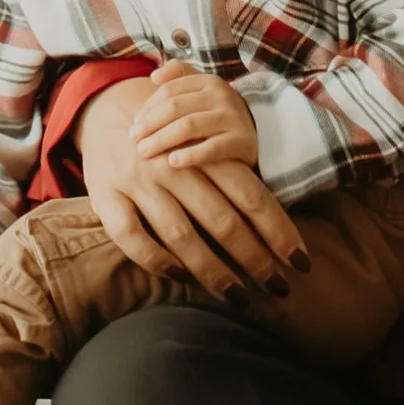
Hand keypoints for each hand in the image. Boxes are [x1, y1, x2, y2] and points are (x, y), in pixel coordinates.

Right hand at [76, 74, 310, 305]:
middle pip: (222, 219)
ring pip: (181, 234)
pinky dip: (157, 260)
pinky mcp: (106, 195)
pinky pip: (132, 236)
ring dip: (213, 270)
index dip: (278, 230)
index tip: (301, 262)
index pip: (250, 194)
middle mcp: (174, 165)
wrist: (102, 108)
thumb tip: (274, 221)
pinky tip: (180, 276)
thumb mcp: (201, 143)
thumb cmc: (167, 137)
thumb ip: (229, 174)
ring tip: (239, 296)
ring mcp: (138, 181)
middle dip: (255, 259)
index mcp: (204, 150)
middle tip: (278, 288)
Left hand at [132, 61, 256, 170]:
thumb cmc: (219, 114)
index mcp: (208, 81)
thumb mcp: (203, 91)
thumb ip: (179, 77)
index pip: (169, 91)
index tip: (133, 125)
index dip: (148, 108)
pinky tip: (171, 163)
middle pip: (175, 108)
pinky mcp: (242, 142)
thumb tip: (153, 76)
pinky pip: (211, 149)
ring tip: (144, 152)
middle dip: (150, 124)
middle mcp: (222, 95)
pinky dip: (190, 155)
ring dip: (162, 139)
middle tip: (133, 140)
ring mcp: (232, 118)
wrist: (260, 134)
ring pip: (189, 126)